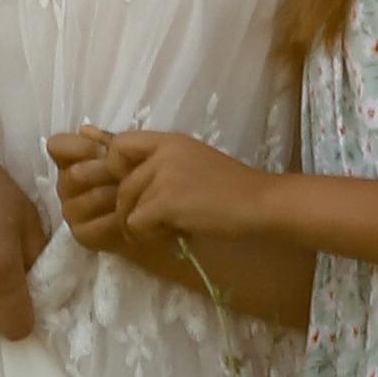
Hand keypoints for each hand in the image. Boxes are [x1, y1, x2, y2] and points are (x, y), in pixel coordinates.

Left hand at [51, 125, 280, 250]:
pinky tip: (175, 235)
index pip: (119, 145)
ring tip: (169, 230)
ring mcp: (163, 175)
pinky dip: (150, 236)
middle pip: (121, 185)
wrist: (260, 201)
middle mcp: (162, 152)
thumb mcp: (193, 163)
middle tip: (157, 223)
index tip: (137, 189)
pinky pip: (136, 224)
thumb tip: (133, 185)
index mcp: (168, 140)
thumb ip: (164, 166)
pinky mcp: (166, 201)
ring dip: (143, 226)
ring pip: (127, 207)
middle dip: (131, 210)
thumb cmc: (233, 188)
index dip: (117, 169)